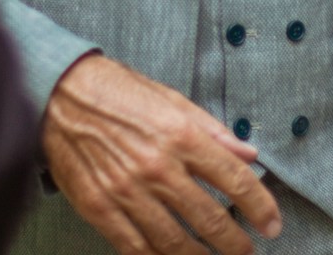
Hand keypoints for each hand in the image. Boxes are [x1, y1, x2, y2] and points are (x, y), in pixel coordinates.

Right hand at [43, 55, 280, 254]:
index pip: (234, 179)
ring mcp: (127, 191)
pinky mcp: (100, 208)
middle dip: (236, 243)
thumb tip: (250, 153)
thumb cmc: (119, 93)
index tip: (272, 224)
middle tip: (248, 252)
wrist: (60, 95)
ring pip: (174, 242)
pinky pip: (135, 248)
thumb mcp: (172, 100)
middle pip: (210, 219)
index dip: (260, 207)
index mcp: (180, 135)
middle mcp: (157, 167)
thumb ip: (213, 131)